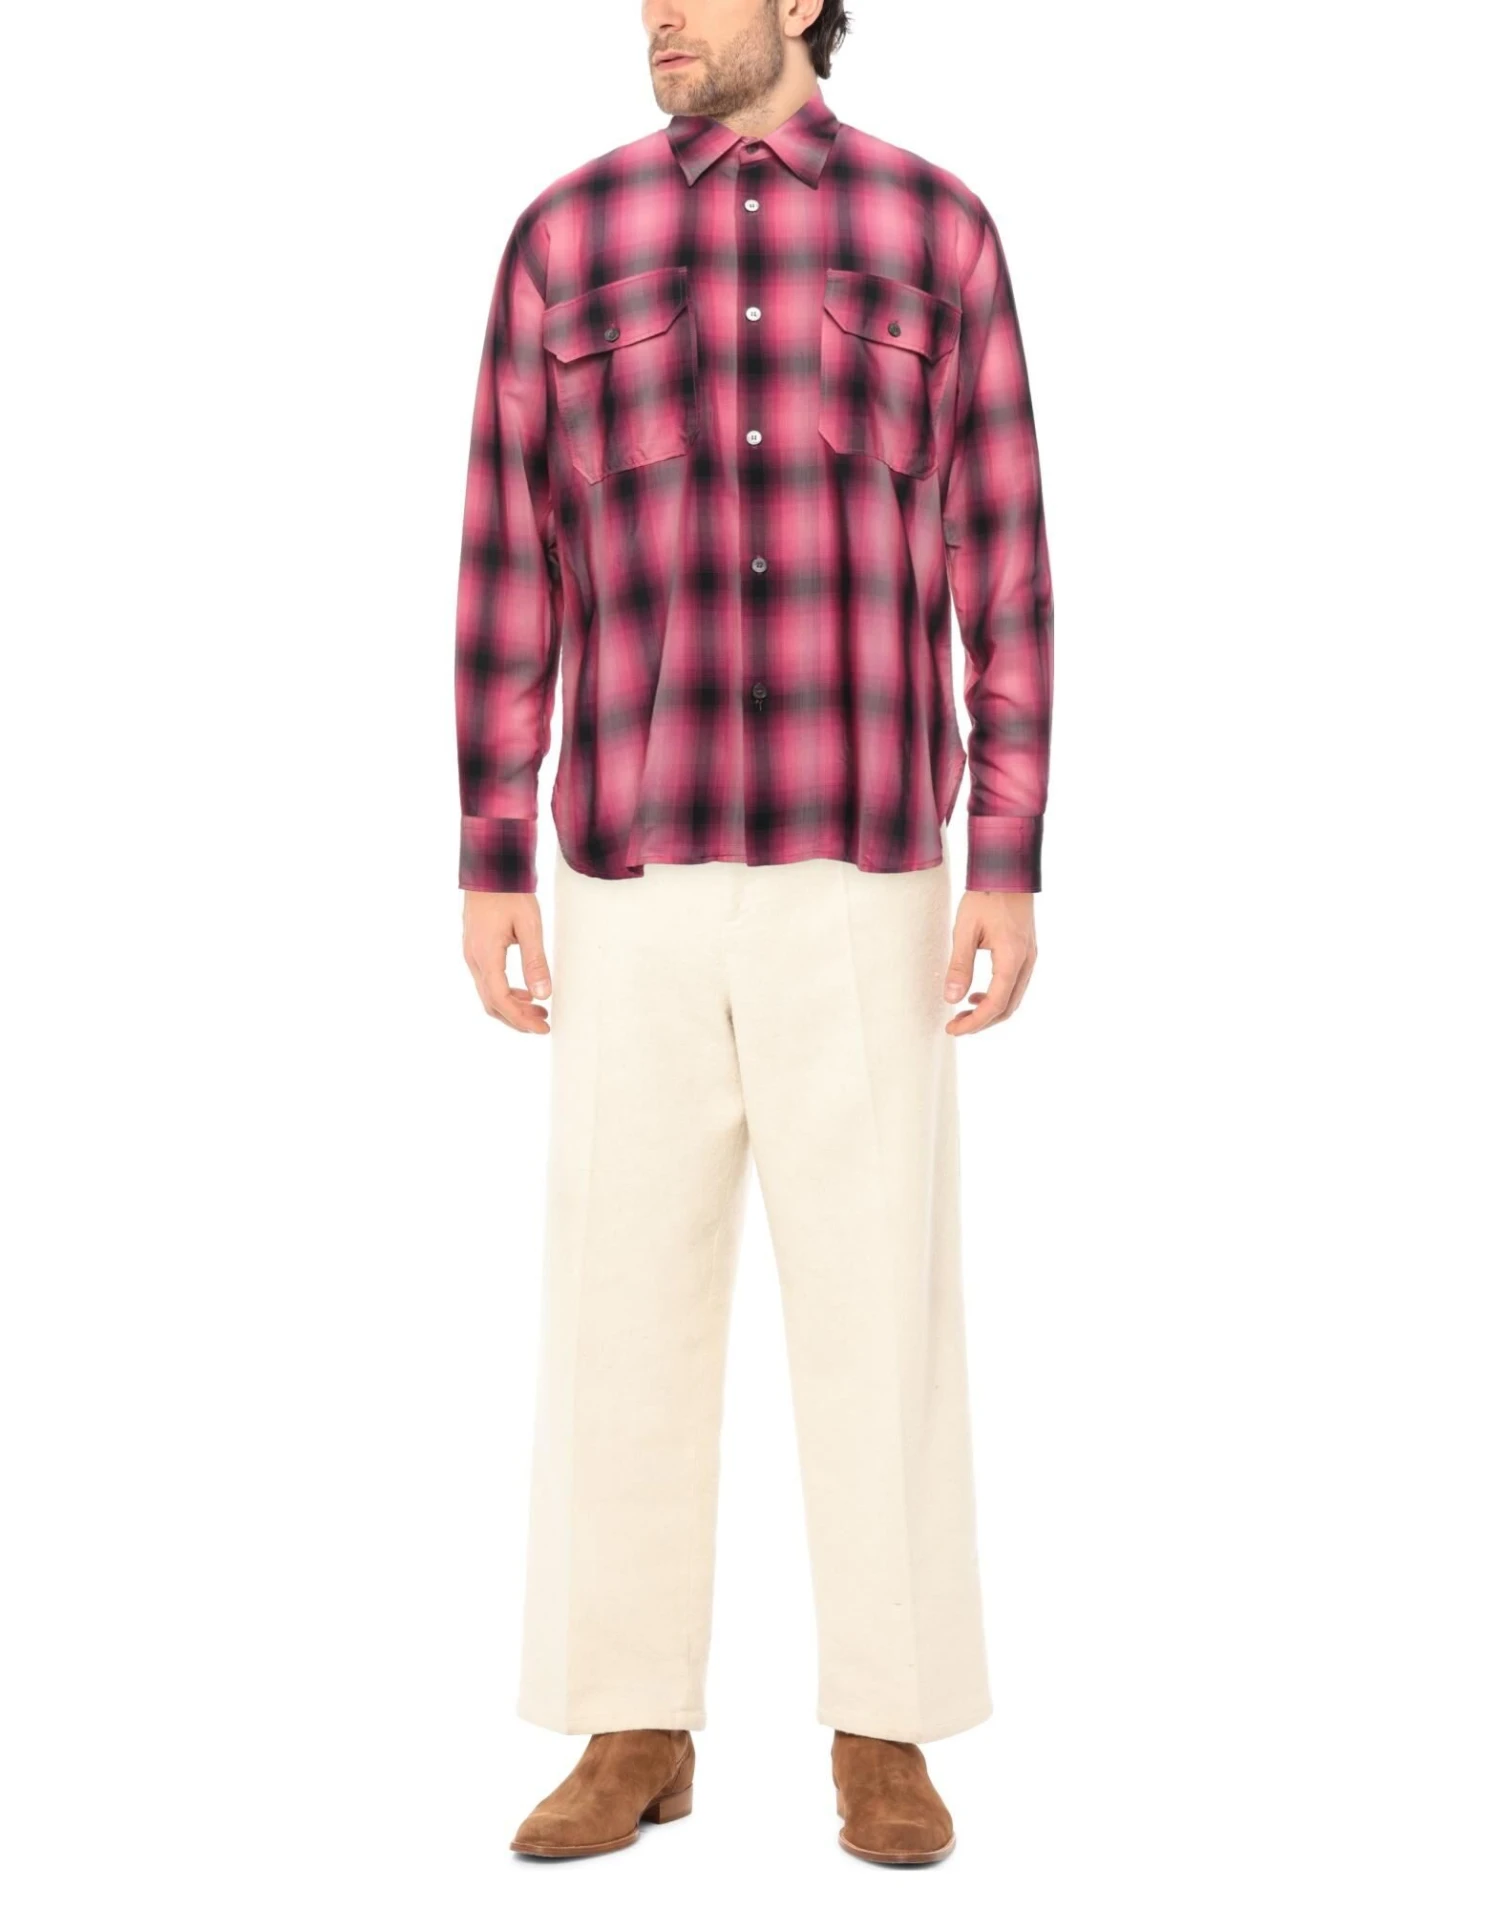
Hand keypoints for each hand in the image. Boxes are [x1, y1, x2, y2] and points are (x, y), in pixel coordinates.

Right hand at [462, 889, 551, 1032]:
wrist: (490, 870)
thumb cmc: (510, 894)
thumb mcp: (530, 926)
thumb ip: (535, 962)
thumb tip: (543, 995)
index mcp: (486, 956)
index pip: (501, 1000)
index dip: (521, 1019)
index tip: (542, 1028)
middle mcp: (474, 959)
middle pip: (492, 1003)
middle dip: (517, 1019)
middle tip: (543, 1024)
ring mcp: (472, 955)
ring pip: (488, 994)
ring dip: (512, 1007)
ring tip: (538, 1011)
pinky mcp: (476, 950)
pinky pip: (488, 981)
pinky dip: (506, 993)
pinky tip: (524, 992)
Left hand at [943, 890, 1037, 1034]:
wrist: (1008, 872)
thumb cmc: (985, 897)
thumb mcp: (965, 930)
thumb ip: (959, 966)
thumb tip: (951, 999)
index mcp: (1012, 958)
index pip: (995, 1005)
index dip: (974, 1023)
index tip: (952, 1029)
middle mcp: (1026, 962)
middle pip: (1007, 1008)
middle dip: (982, 1022)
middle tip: (956, 1026)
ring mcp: (1030, 958)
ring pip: (1013, 999)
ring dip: (990, 1011)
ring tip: (963, 1013)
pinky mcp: (1027, 953)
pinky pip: (1015, 986)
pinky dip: (997, 997)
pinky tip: (977, 994)